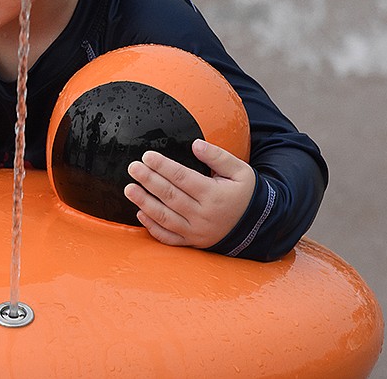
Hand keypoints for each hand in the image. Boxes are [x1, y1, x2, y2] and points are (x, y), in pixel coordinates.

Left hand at [124, 139, 254, 248]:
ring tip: (129, 189)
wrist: (257, 225)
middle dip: (149, 181)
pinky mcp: (192, 242)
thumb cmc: (245, 193)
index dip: (163, 166)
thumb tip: (195, 144)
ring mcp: (196, 232)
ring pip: (165, 218)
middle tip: (133, 168)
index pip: (182, 178)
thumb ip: (218, 156)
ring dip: (144, 203)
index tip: (147, 156)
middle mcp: (203, 215)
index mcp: (214, 195)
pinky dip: (152, 228)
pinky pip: (168, 238)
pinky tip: (140, 214)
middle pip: (170, 196)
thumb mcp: (240, 170)